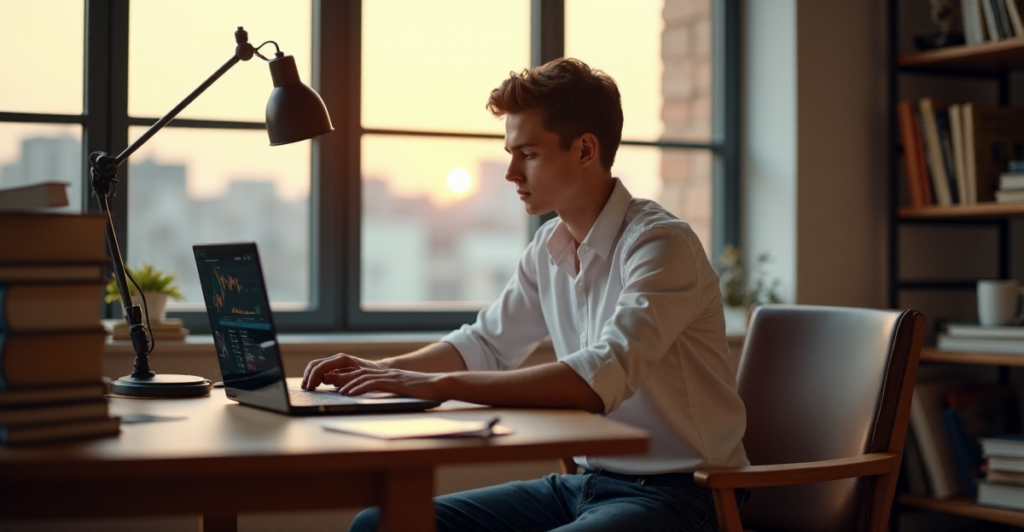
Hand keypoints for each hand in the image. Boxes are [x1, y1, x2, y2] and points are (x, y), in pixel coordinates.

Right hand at [301, 353, 384, 389]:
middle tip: (305, 388)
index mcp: (341, 359)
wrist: (377, 370)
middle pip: (315, 364)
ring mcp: (336, 361)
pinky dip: (316, 377)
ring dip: (310, 376)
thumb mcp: (356, 377)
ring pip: (317, 366)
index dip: (312, 377)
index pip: (321, 366)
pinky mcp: (336, 366)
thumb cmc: (370, 374)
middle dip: (308, 376)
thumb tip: (323, 378)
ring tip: (308, 388)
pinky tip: (315, 385)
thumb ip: (340, 378)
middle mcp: (337, 358)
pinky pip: (322, 369)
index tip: (309, 387)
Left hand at [328, 367, 448, 401]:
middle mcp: (389, 374)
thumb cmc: (428, 392)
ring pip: (363, 377)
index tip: (338, 384)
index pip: (366, 374)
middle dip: (344, 378)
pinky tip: (349, 393)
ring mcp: (391, 377)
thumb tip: (388, 402)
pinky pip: (372, 383)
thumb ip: (397, 393)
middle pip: (360, 373)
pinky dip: (358, 388)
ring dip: (347, 383)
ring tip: (336, 390)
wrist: (442, 385)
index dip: (351, 378)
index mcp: (391, 376)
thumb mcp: (408, 392)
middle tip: (329, 383)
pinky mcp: (394, 382)